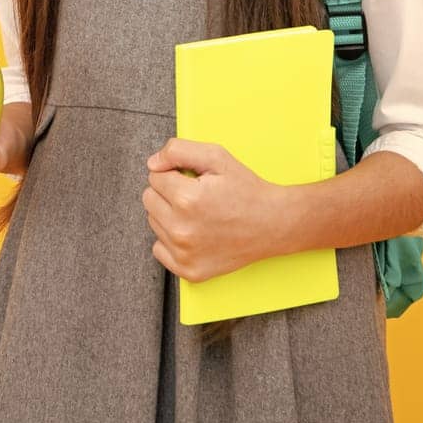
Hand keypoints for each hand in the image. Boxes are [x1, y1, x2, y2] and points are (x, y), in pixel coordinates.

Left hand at [141, 137, 290, 282]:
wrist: (274, 224)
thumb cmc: (246, 190)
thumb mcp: (217, 157)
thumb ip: (178, 151)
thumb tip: (152, 164)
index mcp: (187, 199)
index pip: (154, 177)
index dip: (174, 174)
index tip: (194, 180)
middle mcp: (182, 229)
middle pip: (149, 200)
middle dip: (168, 193)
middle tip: (196, 196)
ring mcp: (184, 254)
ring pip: (154, 223)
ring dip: (170, 216)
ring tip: (199, 214)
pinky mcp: (189, 271)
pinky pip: (158, 249)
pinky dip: (171, 241)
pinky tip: (195, 233)